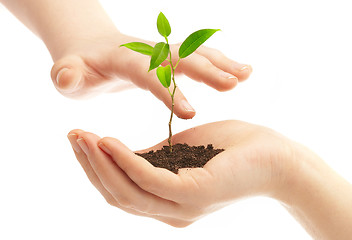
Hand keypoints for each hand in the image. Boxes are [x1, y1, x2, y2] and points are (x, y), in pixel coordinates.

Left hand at [51, 32, 251, 118]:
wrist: (89, 48)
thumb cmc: (78, 67)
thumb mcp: (67, 73)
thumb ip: (66, 75)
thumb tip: (66, 76)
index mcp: (125, 60)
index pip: (149, 74)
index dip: (169, 92)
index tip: (191, 114)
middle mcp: (148, 51)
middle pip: (180, 56)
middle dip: (206, 70)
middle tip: (233, 84)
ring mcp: (162, 52)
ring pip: (195, 52)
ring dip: (221, 62)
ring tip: (247, 75)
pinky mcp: (170, 57)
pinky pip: (199, 56)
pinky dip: (220, 63)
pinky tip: (242, 73)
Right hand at [67, 120, 297, 226]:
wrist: (275, 156)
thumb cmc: (231, 150)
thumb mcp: (182, 152)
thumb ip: (153, 157)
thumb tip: (120, 152)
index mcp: (167, 202)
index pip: (120, 191)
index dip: (96, 168)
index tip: (81, 139)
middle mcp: (171, 211)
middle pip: (116, 195)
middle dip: (89, 166)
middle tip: (73, 135)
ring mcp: (182, 206)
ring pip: (126, 191)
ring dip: (99, 163)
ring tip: (83, 136)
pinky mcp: (194, 193)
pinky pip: (149, 178)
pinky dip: (125, 160)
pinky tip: (109, 141)